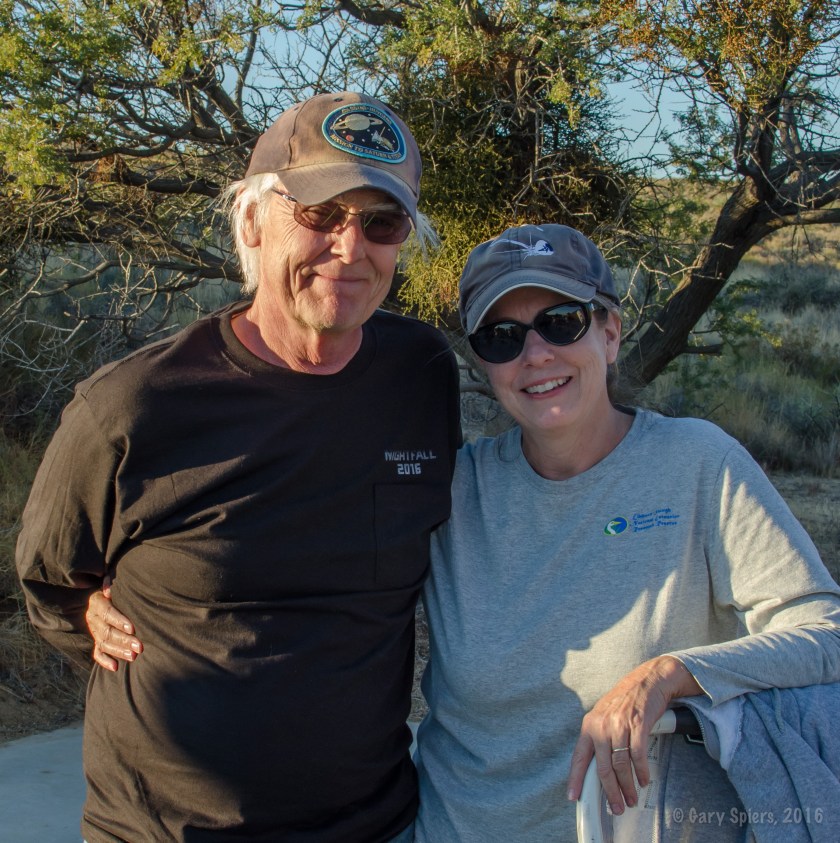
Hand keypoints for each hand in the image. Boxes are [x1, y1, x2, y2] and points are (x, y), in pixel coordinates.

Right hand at [86, 586, 142, 671]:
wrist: (91, 597)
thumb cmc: (112, 589)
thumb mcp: (108, 584)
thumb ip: (110, 585)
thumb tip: (108, 582)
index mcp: (97, 603)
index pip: (108, 613)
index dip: (119, 621)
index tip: (133, 628)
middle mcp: (93, 618)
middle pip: (107, 631)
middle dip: (124, 640)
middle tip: (140, 647)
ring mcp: (93, 631)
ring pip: (103, 643)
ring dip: (118, 651)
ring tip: (133, 657)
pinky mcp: (95, 641)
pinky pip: (97, 653)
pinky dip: (104, 661)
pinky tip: (115, 667)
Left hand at [566, 655, 701, 814]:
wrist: (648, 679)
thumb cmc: (626, 700)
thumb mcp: (605, 716)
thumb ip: (599, 737)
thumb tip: (597, 767)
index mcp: (589, 724)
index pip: (579, 756)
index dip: (575, 778)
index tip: (573, 797)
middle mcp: (601, 725)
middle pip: (602, 767)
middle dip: (610, 792)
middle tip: (616, 807)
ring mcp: (619, 724)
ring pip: (620, 764)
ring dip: (627, 786)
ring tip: (631, 798)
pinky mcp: (638, 724)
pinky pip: (637, 755)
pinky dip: (641, 772)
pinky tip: (643, 780)